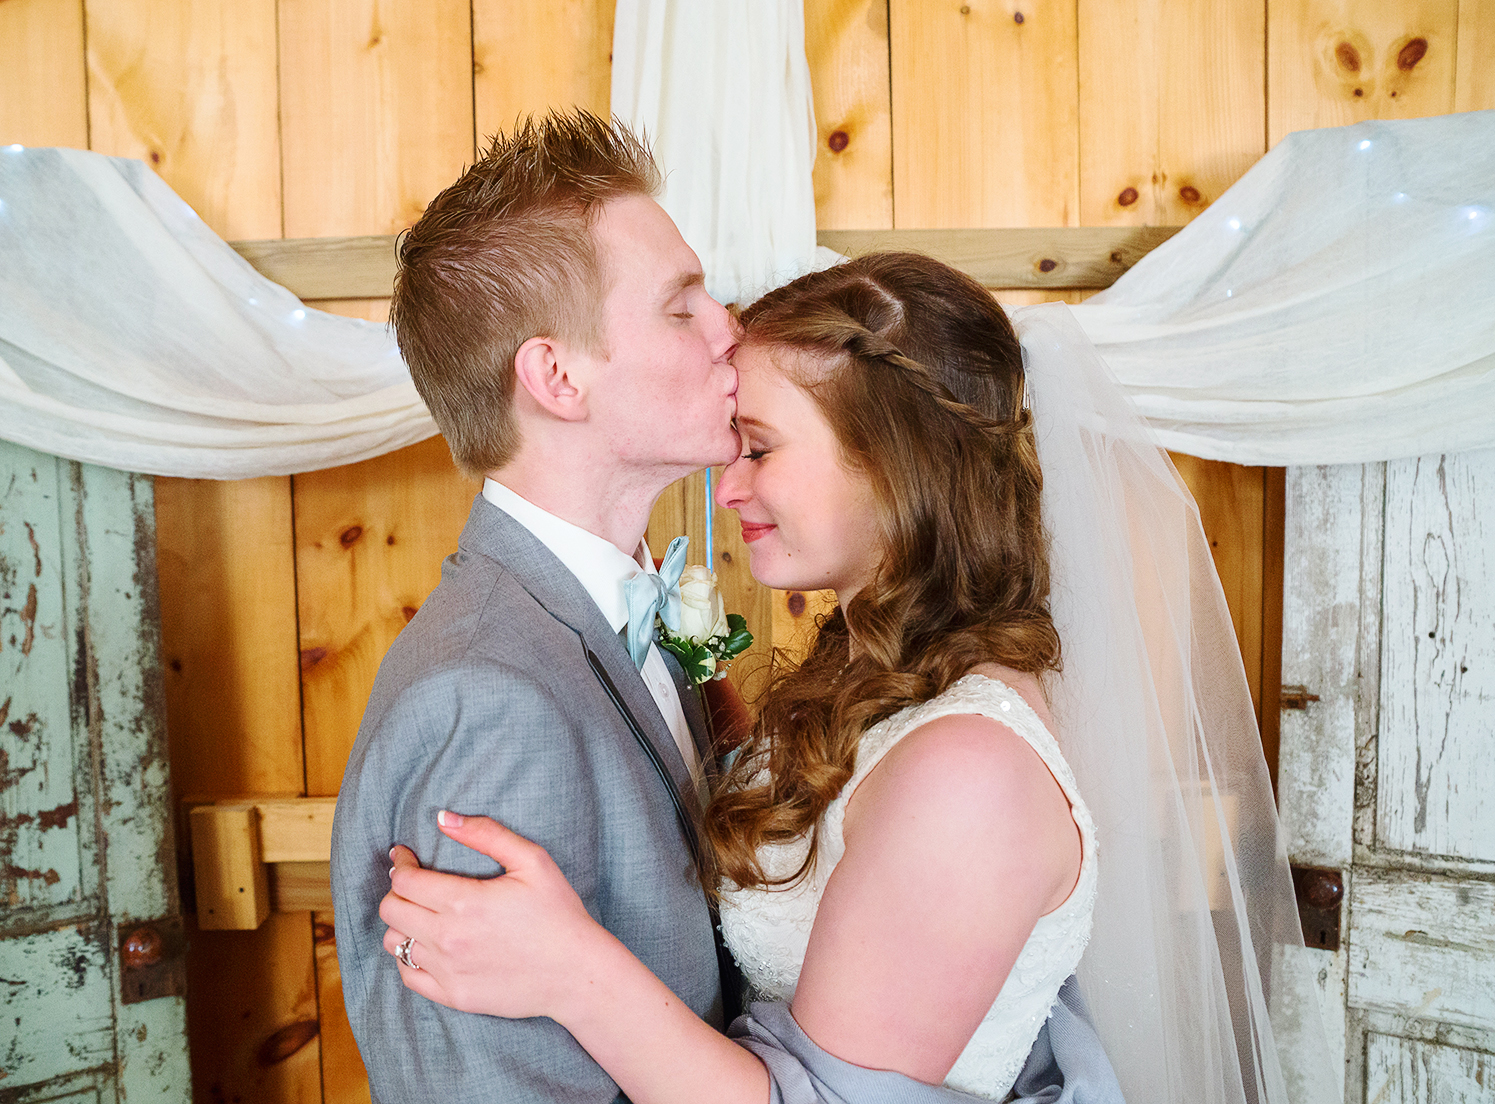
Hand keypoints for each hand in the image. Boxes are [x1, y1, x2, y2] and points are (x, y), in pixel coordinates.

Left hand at [379, 811, 603, 1019]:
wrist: (576, 974)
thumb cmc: (558, 913)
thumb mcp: (533, 861)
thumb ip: (486, 833)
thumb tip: (443, 818)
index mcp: (464, 902)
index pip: (404, 880)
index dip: (401, 863)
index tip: (407, 856)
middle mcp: (448, 939)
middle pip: (391, 909)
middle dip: (398, 890)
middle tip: (415, 883)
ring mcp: (448, 971)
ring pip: (394, 942)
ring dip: (403, 923)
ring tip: (423, 913)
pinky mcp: (453, 995)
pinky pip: (408, 976)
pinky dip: (408, 957)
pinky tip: (427, 945)